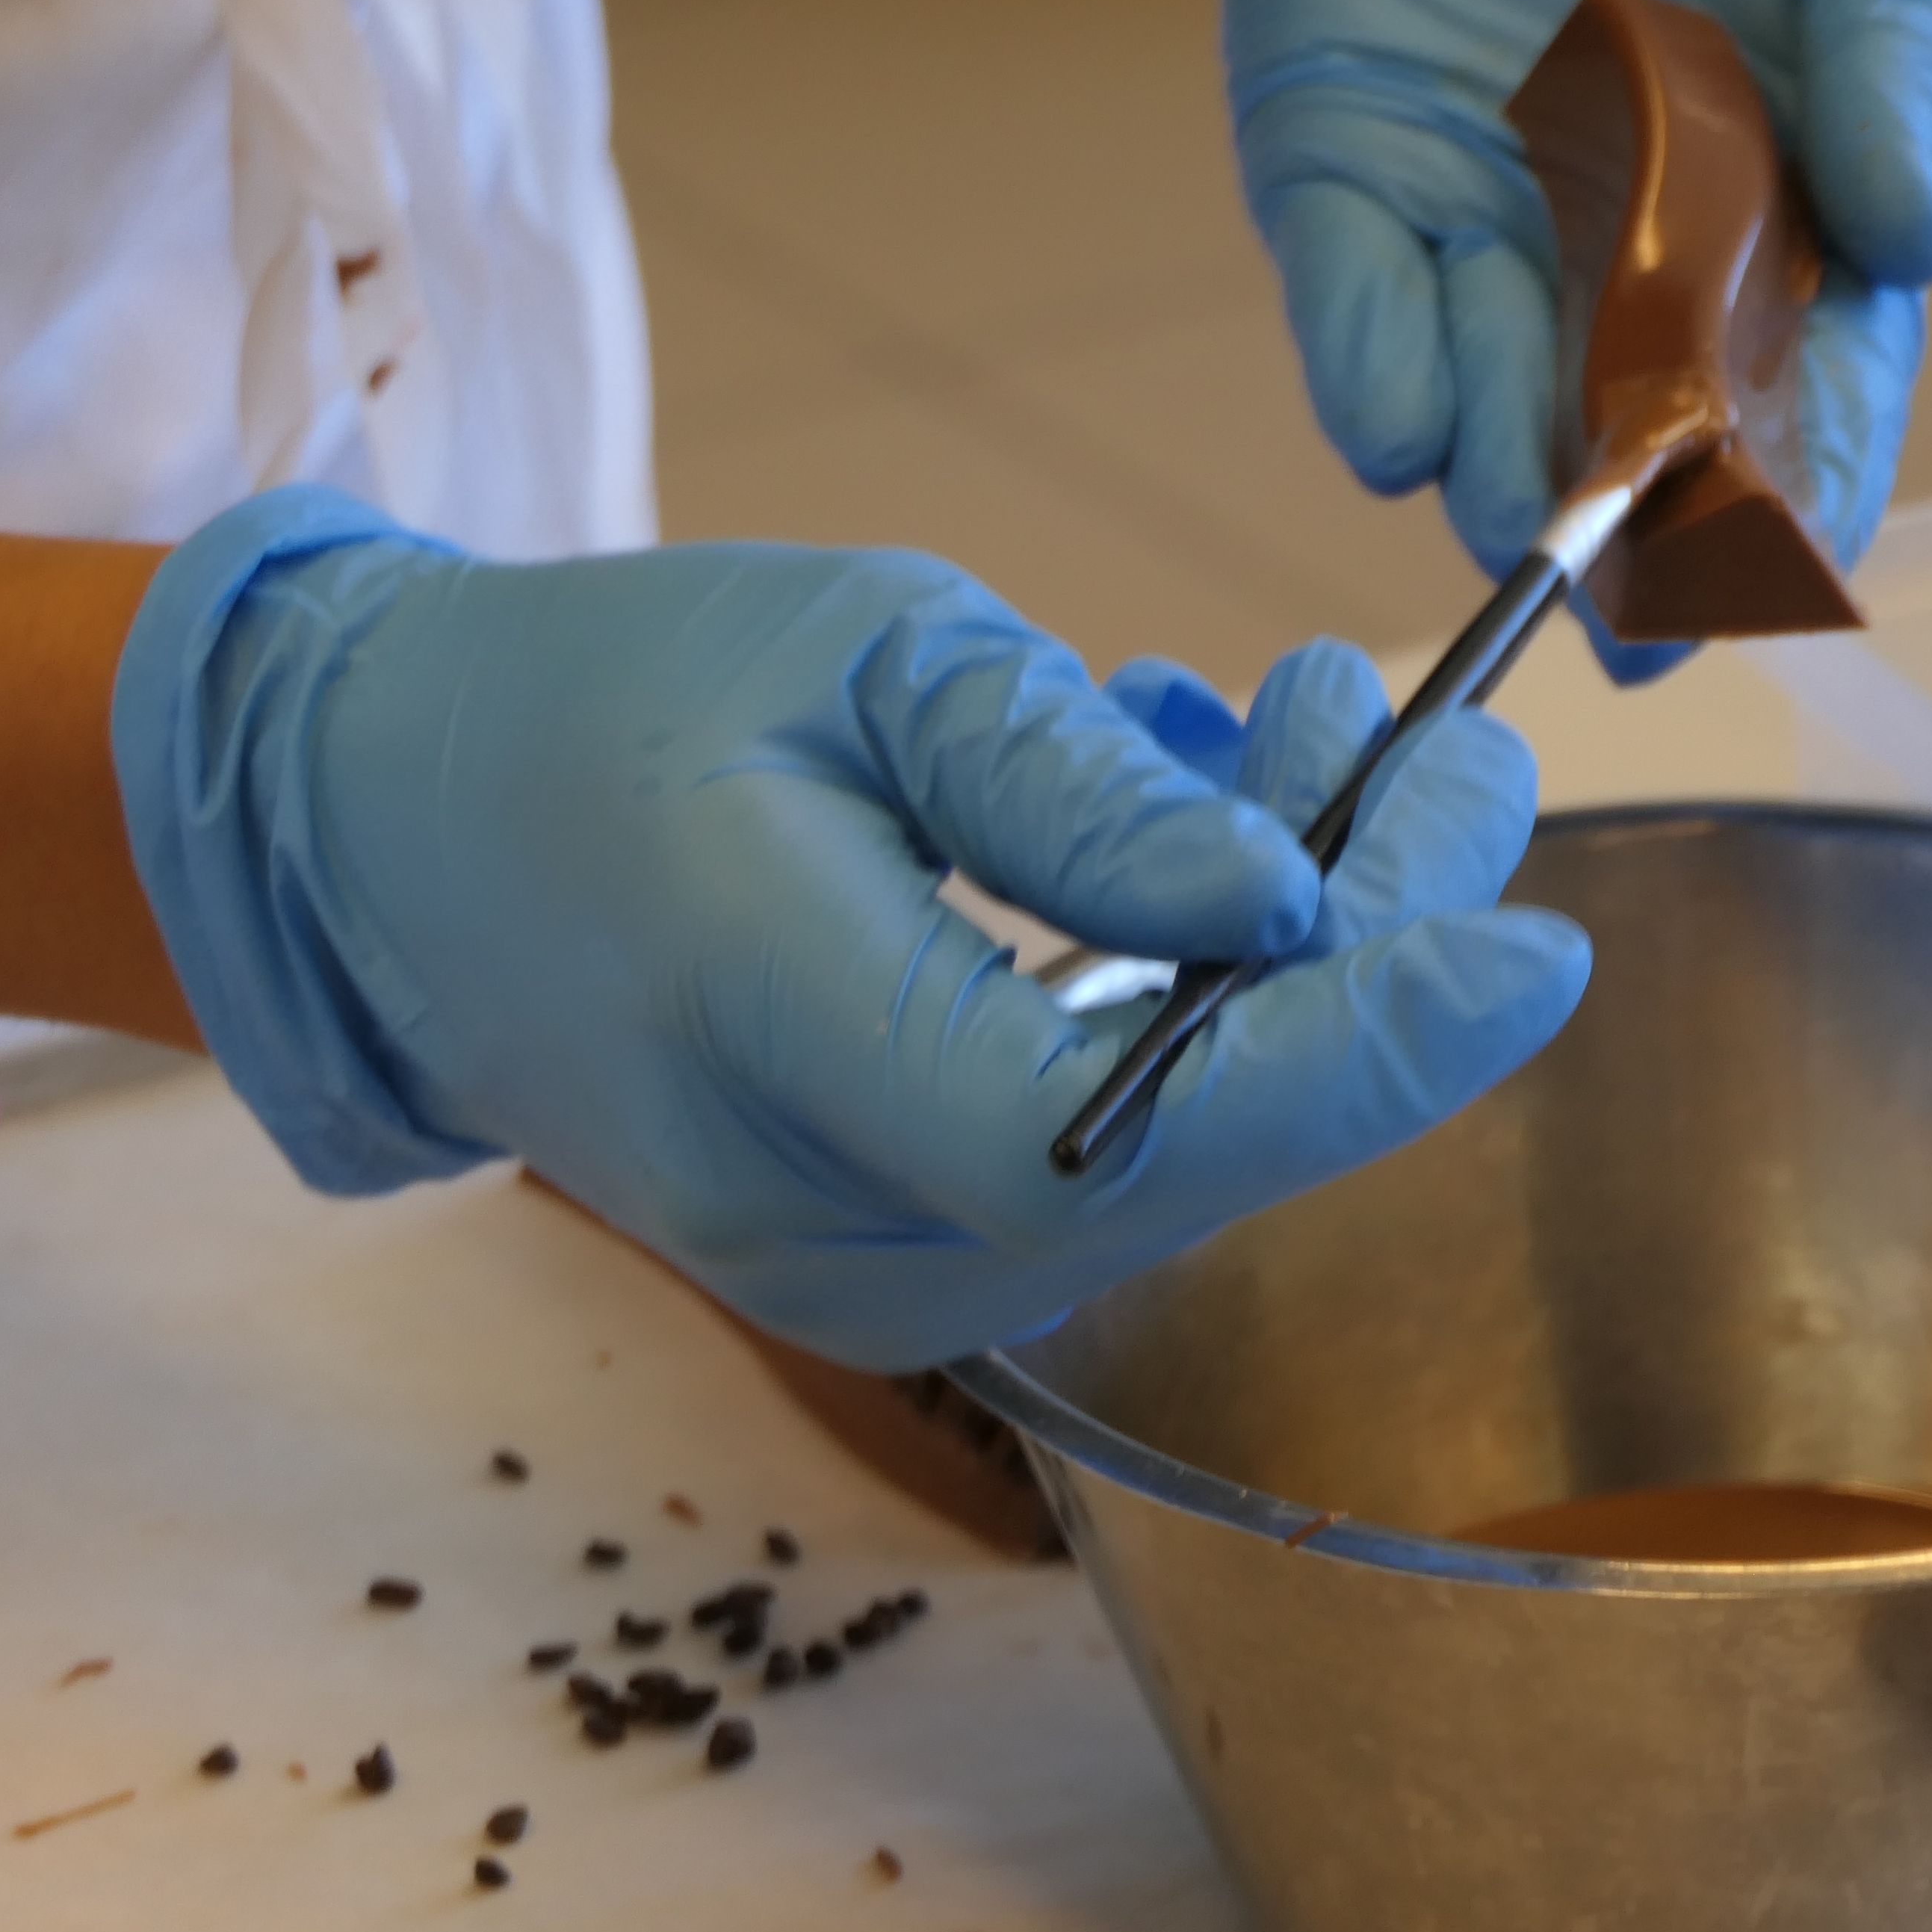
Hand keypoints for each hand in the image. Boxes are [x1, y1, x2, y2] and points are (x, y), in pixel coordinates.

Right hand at [111, 490, 1589, 1369]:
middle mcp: (822, 1227)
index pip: (1112, 1125)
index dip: (1349, 1053)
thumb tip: (1289, 898)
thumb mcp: (853, 653)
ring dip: (1307, 956)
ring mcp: (861, 1278)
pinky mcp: (900, 1259)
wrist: (396, 840)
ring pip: (1181, 1150)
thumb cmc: (604, 709)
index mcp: (771, 1046)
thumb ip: (1073, 790)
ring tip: (1348, 736)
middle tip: (1470, 762)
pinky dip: (1211, 996)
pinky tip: (1228, 829)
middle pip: (1191, 1147)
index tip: (1535, 944)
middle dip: (1377, 959)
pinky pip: (1118, 1143)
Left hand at [1129, 0, 1931, 669]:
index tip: (1802, 554)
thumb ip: (1899, 43)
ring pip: (1490, 413)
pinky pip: (1353, 309)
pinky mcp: (1341, 194)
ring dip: (1504, 478)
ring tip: (1522, 520)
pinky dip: (1374, 369)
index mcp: (1789, 239)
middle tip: (1652, 615)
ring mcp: (1478, 251)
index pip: (1810, 402)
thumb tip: (1931, 233)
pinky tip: (1399, 422)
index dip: (1808, 486)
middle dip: (1648, 538)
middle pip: (1646, 450)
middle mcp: (1627, 285)